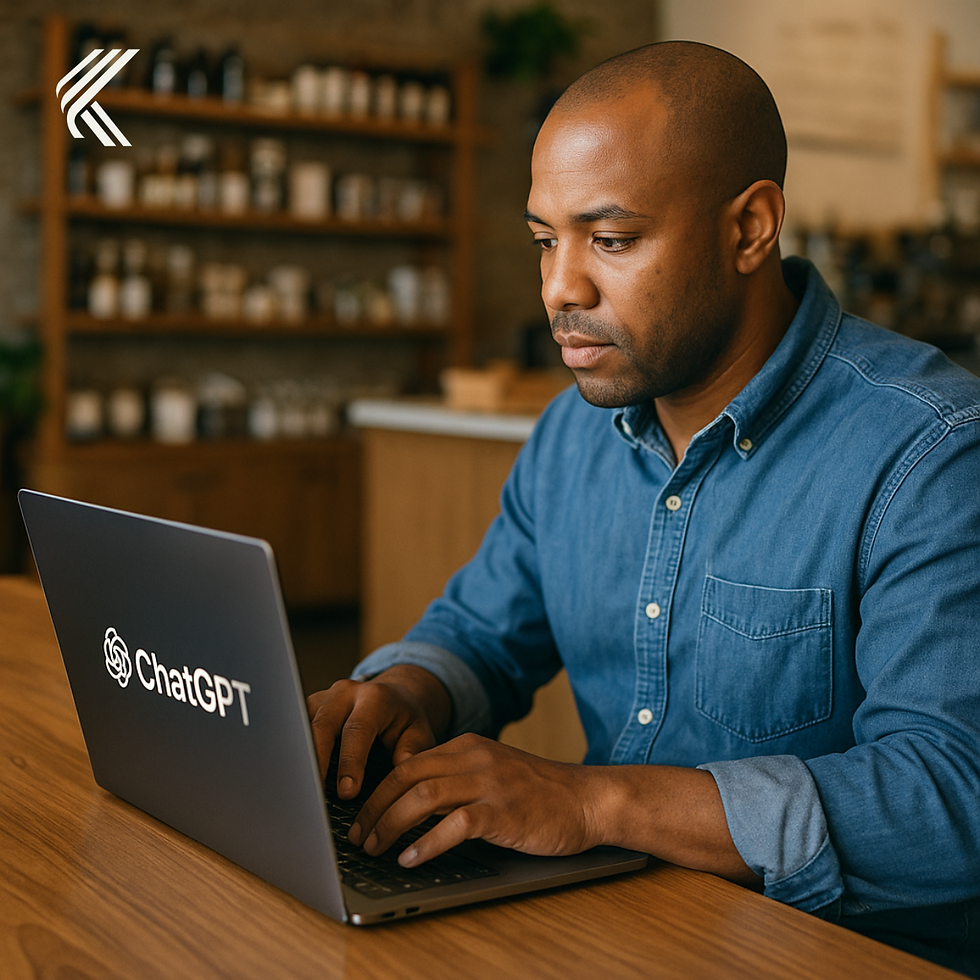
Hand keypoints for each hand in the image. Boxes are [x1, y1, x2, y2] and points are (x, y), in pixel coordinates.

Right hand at [306, 665, 450, 797]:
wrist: (392, 698)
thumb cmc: (405, 721)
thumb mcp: (419, 732)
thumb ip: (413, 749)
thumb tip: (401, 765)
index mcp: (375, 698)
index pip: (358, 729)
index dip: (351, 761)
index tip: (347, 791)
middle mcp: (345, 692)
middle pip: (322, 725)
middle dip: (317, 761)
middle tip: (315, 794)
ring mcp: (324, 697)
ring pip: (302, 725)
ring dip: (300, 756)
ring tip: (300, 789)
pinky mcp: (309, 707)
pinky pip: (295, 728)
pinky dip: (295, 752)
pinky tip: (295, 777)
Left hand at [349, 733, 604, 866]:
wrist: (588, 799)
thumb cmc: (539, 792)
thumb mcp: (491, 772)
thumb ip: (456, 778)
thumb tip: (409, 804)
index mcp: (466, 746)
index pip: (407, 763)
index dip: (377, 790)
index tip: (360, 815)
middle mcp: (474, 758)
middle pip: (406, 777)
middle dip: (375, 808)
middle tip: (358, 837)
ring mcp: (489, 783)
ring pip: (422, 797)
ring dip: (391, 825)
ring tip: (376, 848)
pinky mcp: (504, 811)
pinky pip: (454, 825)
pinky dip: (426, 844)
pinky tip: (411, 859)